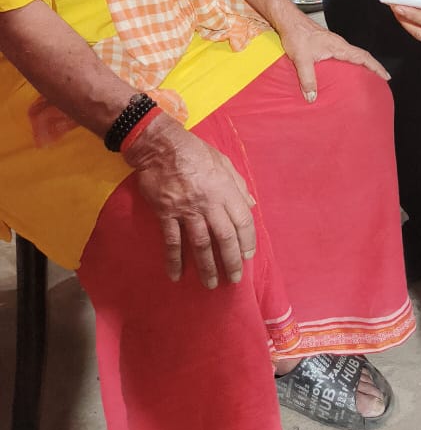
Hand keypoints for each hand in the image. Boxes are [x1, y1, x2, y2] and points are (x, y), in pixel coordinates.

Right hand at [125, 115, 256, 288]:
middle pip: (224, 237)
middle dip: (231, 260)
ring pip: (200, 243)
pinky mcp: (166, 213)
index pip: (242, 220)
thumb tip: (251, 205)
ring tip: (210, 284)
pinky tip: (176, 275)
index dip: (247, 240)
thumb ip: (238, 184)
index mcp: (225, 189)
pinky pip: (172, 240)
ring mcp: (186, 209)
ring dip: (206, 266)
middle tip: (234, 278)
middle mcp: (209, 202)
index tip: (248, 256)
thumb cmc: (194, 151)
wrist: (160, 145)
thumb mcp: (223, 161)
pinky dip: (174, 259)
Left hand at [276, 13, 389, 102]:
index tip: (385, 76)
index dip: (376, 66)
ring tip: (364, 78)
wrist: (288, 21)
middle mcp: (338, 44)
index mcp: (338, 46)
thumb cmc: (296, 33)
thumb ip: (307, 79)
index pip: (363, 56)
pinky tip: (342, 72)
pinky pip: (342, 56)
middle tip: (379, 80)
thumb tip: (312, 96)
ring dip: (361, 65)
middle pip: (361, 56)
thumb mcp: (302, 59)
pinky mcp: (325, 45)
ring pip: (352, 56)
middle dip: (372, 68)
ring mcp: (332, 44)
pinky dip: (349, 63)